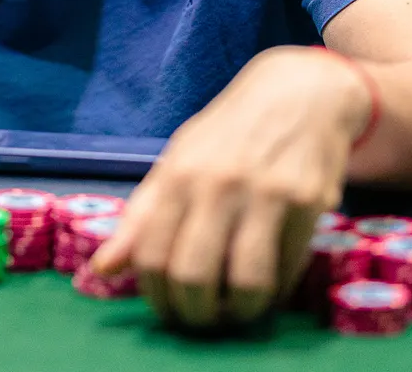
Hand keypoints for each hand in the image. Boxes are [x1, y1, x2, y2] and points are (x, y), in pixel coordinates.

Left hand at [90, 46, 370, 330]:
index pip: (152, 254)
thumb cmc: (230, 133)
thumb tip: (104, 267)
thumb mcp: (180, 159)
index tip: (166, 308)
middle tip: (199, 318)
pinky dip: (274, 292)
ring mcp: (266, 193)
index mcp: (180, 173)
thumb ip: (143, 215)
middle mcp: (218, 183)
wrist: (299, 92)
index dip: (156, 295)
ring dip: (237, 311)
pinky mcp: (307, 202)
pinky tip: (267, 287)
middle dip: (193, 312)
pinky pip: (287, 268)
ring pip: (245, 282)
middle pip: (193, 275)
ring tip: (235, 310)